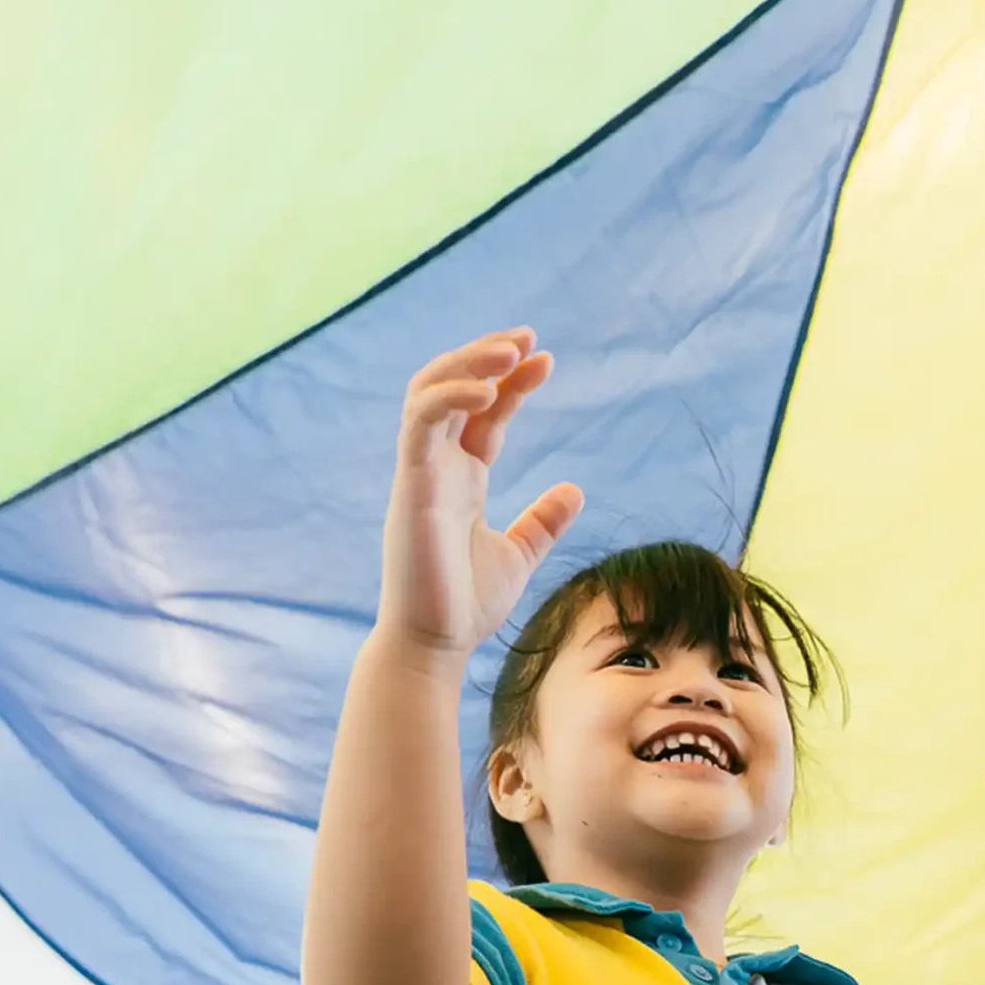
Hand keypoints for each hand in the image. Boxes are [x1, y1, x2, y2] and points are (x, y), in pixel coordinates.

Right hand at [379, 330, 583, 661]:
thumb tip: (574, 489)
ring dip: (467, 362)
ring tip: (511, 350)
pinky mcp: (410, 486)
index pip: (482, 412)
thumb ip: (542, 521)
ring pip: (429, 391)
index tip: (545, 360)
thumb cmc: (465, 606)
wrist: (434, 647)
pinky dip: (450, 397)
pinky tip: (488, 390)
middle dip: (487, 355)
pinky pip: (420, 423)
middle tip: (528, 337)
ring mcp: (419, 473)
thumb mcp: (518, 555)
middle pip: (453, 387)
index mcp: (459, 478)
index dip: (511, 382)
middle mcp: (436, 467)